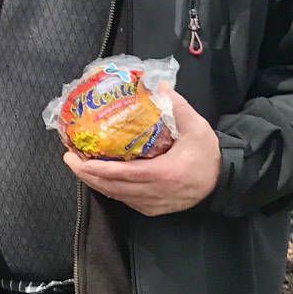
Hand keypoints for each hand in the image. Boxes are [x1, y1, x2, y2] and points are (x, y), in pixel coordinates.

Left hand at [63, 84, 220, 215]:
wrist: (224, 180)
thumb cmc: (207, 153)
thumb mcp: (197, 127)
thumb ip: (177, 106)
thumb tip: (158, 84)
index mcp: (165, 174)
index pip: (124, 175)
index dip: (97, 169)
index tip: (77, 159)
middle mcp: (157, 193)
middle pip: (114, 188)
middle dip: (87, 175)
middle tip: (69, 159)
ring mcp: (155, 204)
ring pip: (117, 196)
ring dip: (94, 183)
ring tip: (77, 166)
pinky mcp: (154, 209)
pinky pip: (126, 200)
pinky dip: (109, 189)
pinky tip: (97, 177)